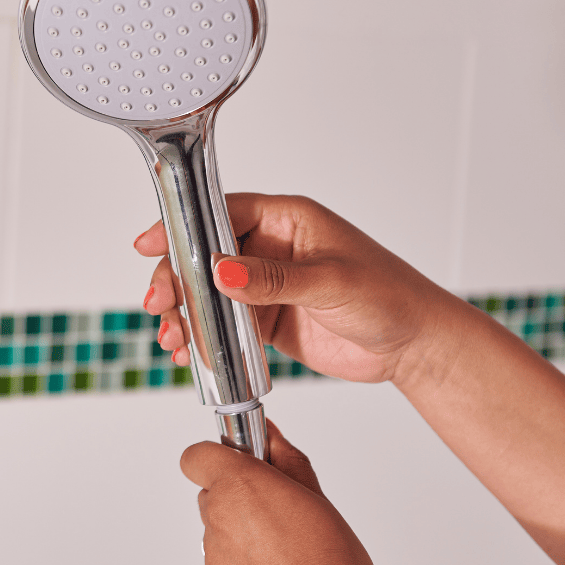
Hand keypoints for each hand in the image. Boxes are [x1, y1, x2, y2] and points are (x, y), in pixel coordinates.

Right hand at [136, 193, 461, 384]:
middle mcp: (270, 248)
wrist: (414, 347)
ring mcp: (265, 285)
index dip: (181, 226)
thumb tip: (222, 270)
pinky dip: (201, 337)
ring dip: (184, 312)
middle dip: (176, 279)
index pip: (220, 213)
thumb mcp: (331, 282)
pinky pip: (222, 324)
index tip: (150, 243)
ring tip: (172, 336)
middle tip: (159, 303)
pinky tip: (189, 352)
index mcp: (286, 220)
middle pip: (204, 254)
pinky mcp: (265, 319)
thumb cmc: (390, 297)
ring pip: (207, 292)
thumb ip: (274, 278)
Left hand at [183, 421, 372, 564]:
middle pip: (212, 490)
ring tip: (280, 540)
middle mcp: (218, 515)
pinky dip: (241, 554)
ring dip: (241, 526)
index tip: (241, 459)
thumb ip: (285, 459)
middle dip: (238, 492)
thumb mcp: (316, 497)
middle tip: (273, 504)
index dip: (218, 455)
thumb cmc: (328, 561)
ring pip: (218, 524)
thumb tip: (270, 434)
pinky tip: (272, 560)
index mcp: (239, 484)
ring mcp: (213, 549)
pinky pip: (222, 553)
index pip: (197, 456)